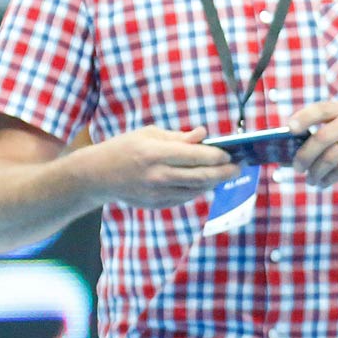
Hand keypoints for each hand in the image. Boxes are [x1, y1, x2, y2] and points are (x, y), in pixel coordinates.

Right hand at [80, 125, 236, 207]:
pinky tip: (206, 181)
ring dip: (215, 182)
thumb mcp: (149, 134)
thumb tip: (204, 134)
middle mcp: (158, 175)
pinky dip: (199, 190)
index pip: (197, 156)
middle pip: (202, 176)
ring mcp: (157, 193)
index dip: (218, 156)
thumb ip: (178, 137)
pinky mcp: (157, 204)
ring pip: (197, 190)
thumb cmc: (124, 148)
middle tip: (239, 167)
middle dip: (225, 172)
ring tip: (226, 173)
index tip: (231, 153)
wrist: (97, 176)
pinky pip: (186, 198)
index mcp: (156, 153)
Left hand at [288, 99, 337, 186]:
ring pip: (332, 157)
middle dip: (305, 155)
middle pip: (323, 137)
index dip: (304, 119)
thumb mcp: (333, 125)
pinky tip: (322, 182)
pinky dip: (329, 178)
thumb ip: (311, 135)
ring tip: (309, 179)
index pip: (320, 110)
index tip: (289, 129)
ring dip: (316, 171)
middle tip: (297, 168)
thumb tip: (283, 158)